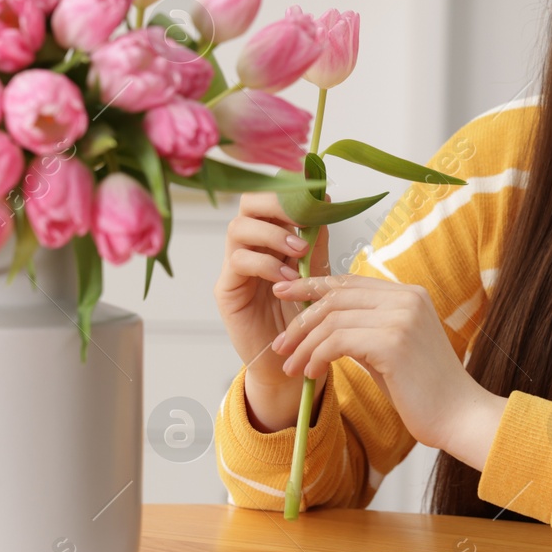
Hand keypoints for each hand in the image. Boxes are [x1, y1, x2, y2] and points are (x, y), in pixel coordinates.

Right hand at [213, 191, 330, 432]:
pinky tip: (286, 279)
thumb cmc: (302, 318)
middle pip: (247, 202)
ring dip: (273, 234)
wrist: (290, 362)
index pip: (270, 197)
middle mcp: (250, 246)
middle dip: (276, 203)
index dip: (289, 190)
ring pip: (239, 227)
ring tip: (298, 251)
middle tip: (303, 219)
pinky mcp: (226, 289)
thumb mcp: (316, 274)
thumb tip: (325, 203)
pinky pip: (238, 261)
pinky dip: (265, 264)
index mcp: (272, 236)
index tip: (318, 195)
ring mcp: (234, 266)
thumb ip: (316, 242)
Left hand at [268, 273, 505, 467]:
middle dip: (301, 319)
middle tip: (279, 344)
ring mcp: (401, 317)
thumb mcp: (391, 349)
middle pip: (336, 297)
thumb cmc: (424, 390)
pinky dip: (317, 356)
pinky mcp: (393, 341)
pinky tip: (311, 373)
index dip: (312, 285)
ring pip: (332, 319)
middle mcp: (406, 298)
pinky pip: (338, 341)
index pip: (350, 281)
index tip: (283, 293)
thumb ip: (365, 329)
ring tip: (290, 366)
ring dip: (304, 344)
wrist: (458, 416)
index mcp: (409, 294)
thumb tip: (324, 324)